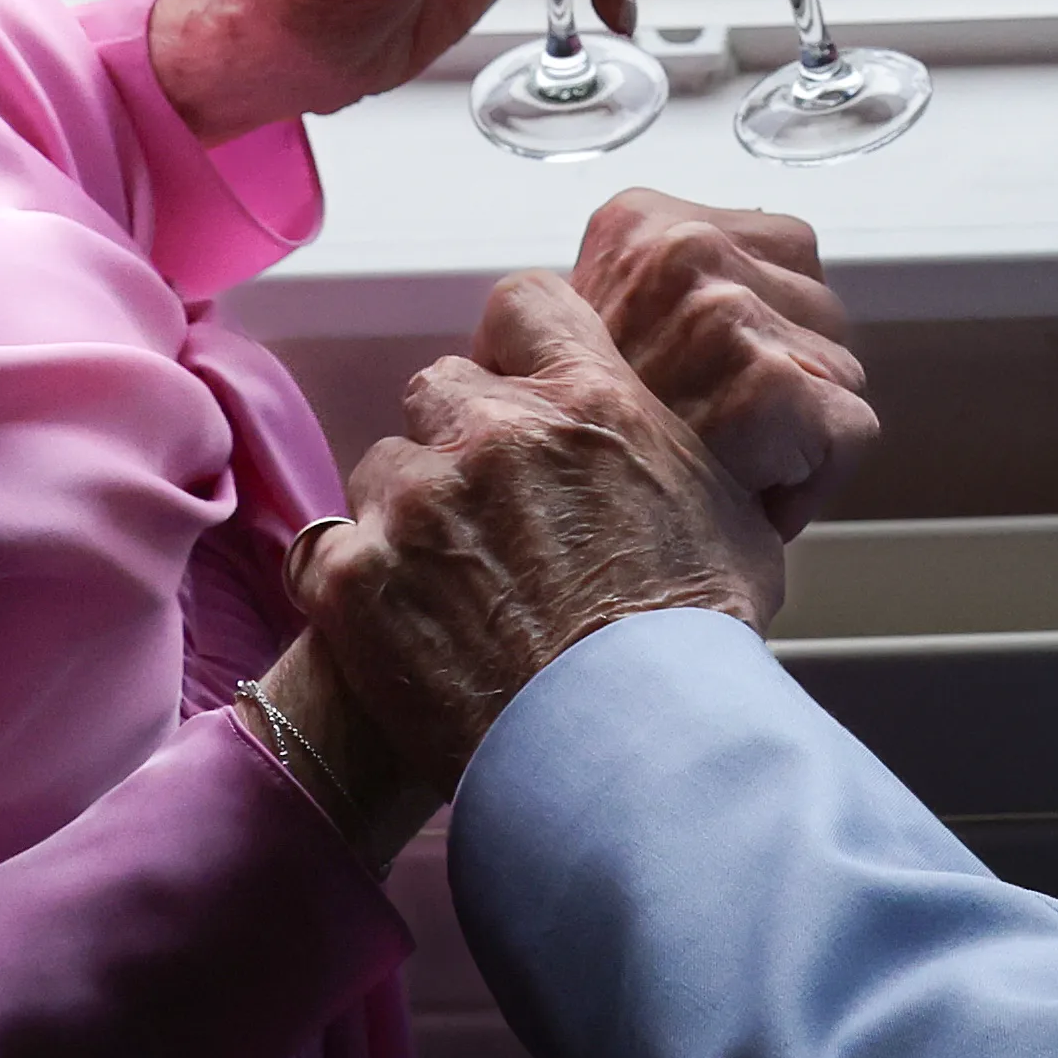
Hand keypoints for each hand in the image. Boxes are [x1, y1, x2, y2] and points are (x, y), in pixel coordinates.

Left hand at [291, 275, 782, 785]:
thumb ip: (681, 463)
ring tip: (448, 592)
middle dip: (458, 440)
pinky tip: (401, 636)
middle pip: (442, 388)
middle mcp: (494, 430)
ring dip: (407, 516)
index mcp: (588, 402)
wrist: (628, 754)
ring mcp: (417, 499)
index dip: (517, 345)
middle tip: (488, 517)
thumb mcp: (730, 523)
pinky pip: (327, 553)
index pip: (525, 304)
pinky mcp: (355, 577)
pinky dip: (355, 589)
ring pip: (383, 469)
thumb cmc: (694, 651)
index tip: (520, 390)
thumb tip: (680, 464)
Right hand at [575, 192, 876, 538]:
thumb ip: (656, 299)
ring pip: (838, 371)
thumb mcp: (587, 333)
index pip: (778, 248)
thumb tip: (720, 303)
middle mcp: (686, 248)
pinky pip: (848, 433)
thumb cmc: (575, 452)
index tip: (719, 373)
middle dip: (789, 371)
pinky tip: (752, 502)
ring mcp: (728, 313)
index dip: (762, 323)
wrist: (563, 540)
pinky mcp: (769, 386)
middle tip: (721, 429)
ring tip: (730, 468)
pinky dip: (814, 482)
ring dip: (800, 428)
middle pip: (814, 305)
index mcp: (638, 224)